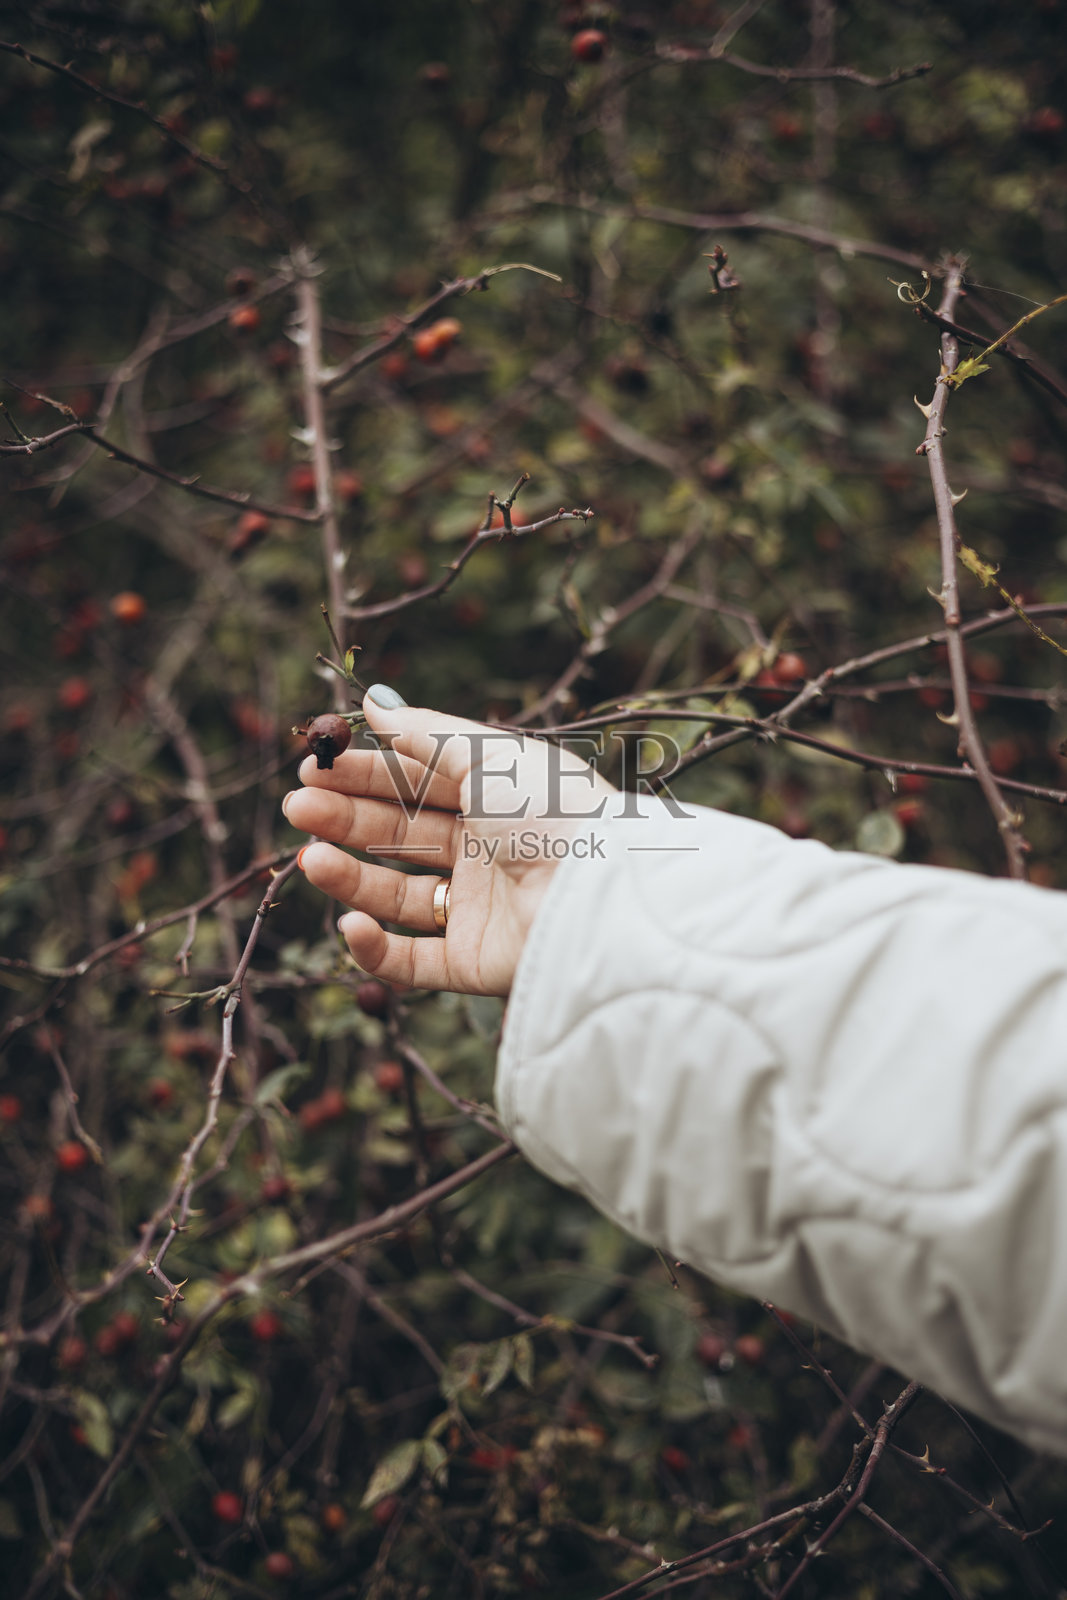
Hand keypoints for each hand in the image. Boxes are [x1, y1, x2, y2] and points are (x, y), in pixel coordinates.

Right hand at [281, 687, 616, 996]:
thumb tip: (373, 701)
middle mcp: (485, 852)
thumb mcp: (484, 754)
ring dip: (348, 876)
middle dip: (345, 819)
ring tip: (310, 858)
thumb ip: (422, 731)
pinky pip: (413, 960)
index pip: (415, 782)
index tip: (313, 766)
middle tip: (296, 807)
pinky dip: (376, 947)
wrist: (596, 894)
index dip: (363, 775)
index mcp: (494, 798)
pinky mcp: (475, 963)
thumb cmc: (550, 809)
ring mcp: (479, 908)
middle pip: (399, 834)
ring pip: (397, 895)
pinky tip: (349, 920)